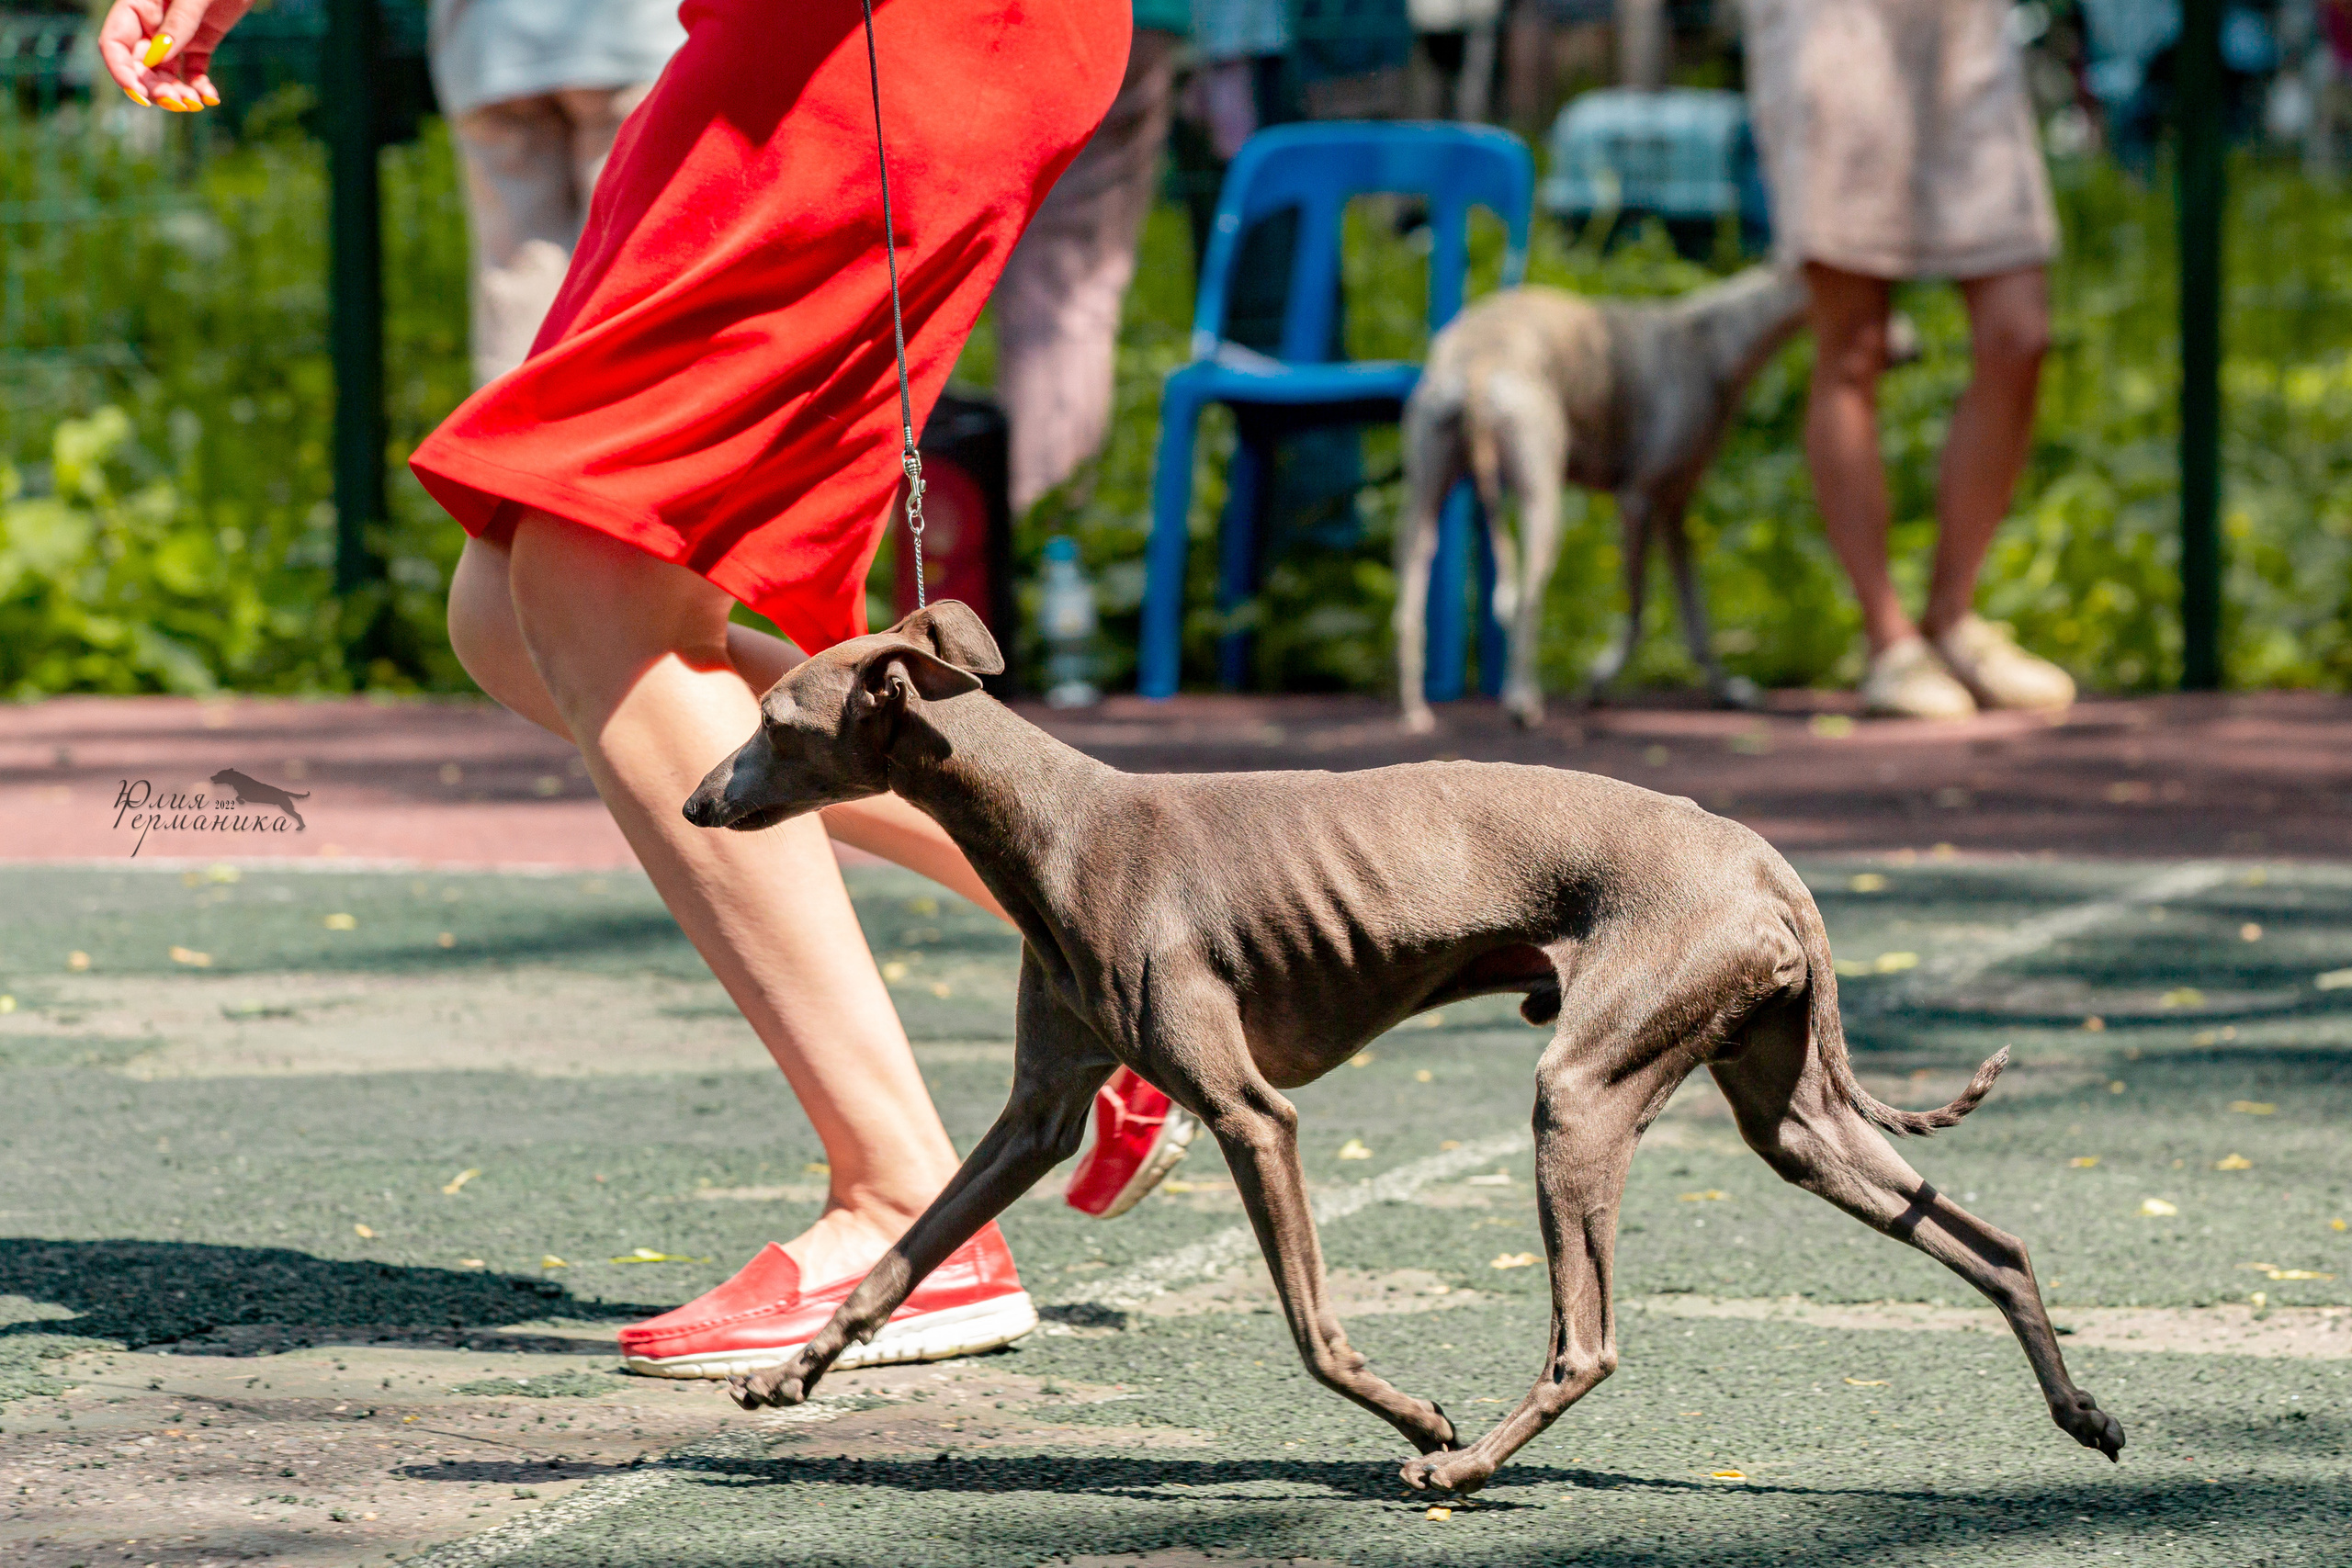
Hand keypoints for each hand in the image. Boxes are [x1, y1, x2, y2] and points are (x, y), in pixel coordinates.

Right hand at [97, 0, 252, 110]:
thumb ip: (178, 22)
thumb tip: (159, 56)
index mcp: (138, 4)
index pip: (115, 42)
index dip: (120, 69)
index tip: (138, 93)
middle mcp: (152, 22)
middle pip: (140, 64)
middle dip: (153, 87)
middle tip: (176, 102)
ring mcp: (176, 35)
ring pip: (165, 73)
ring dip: (175, 93)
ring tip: (194, 103)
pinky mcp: (201, 43)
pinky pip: (193, 71)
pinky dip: (199, 88)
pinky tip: (210, 98)